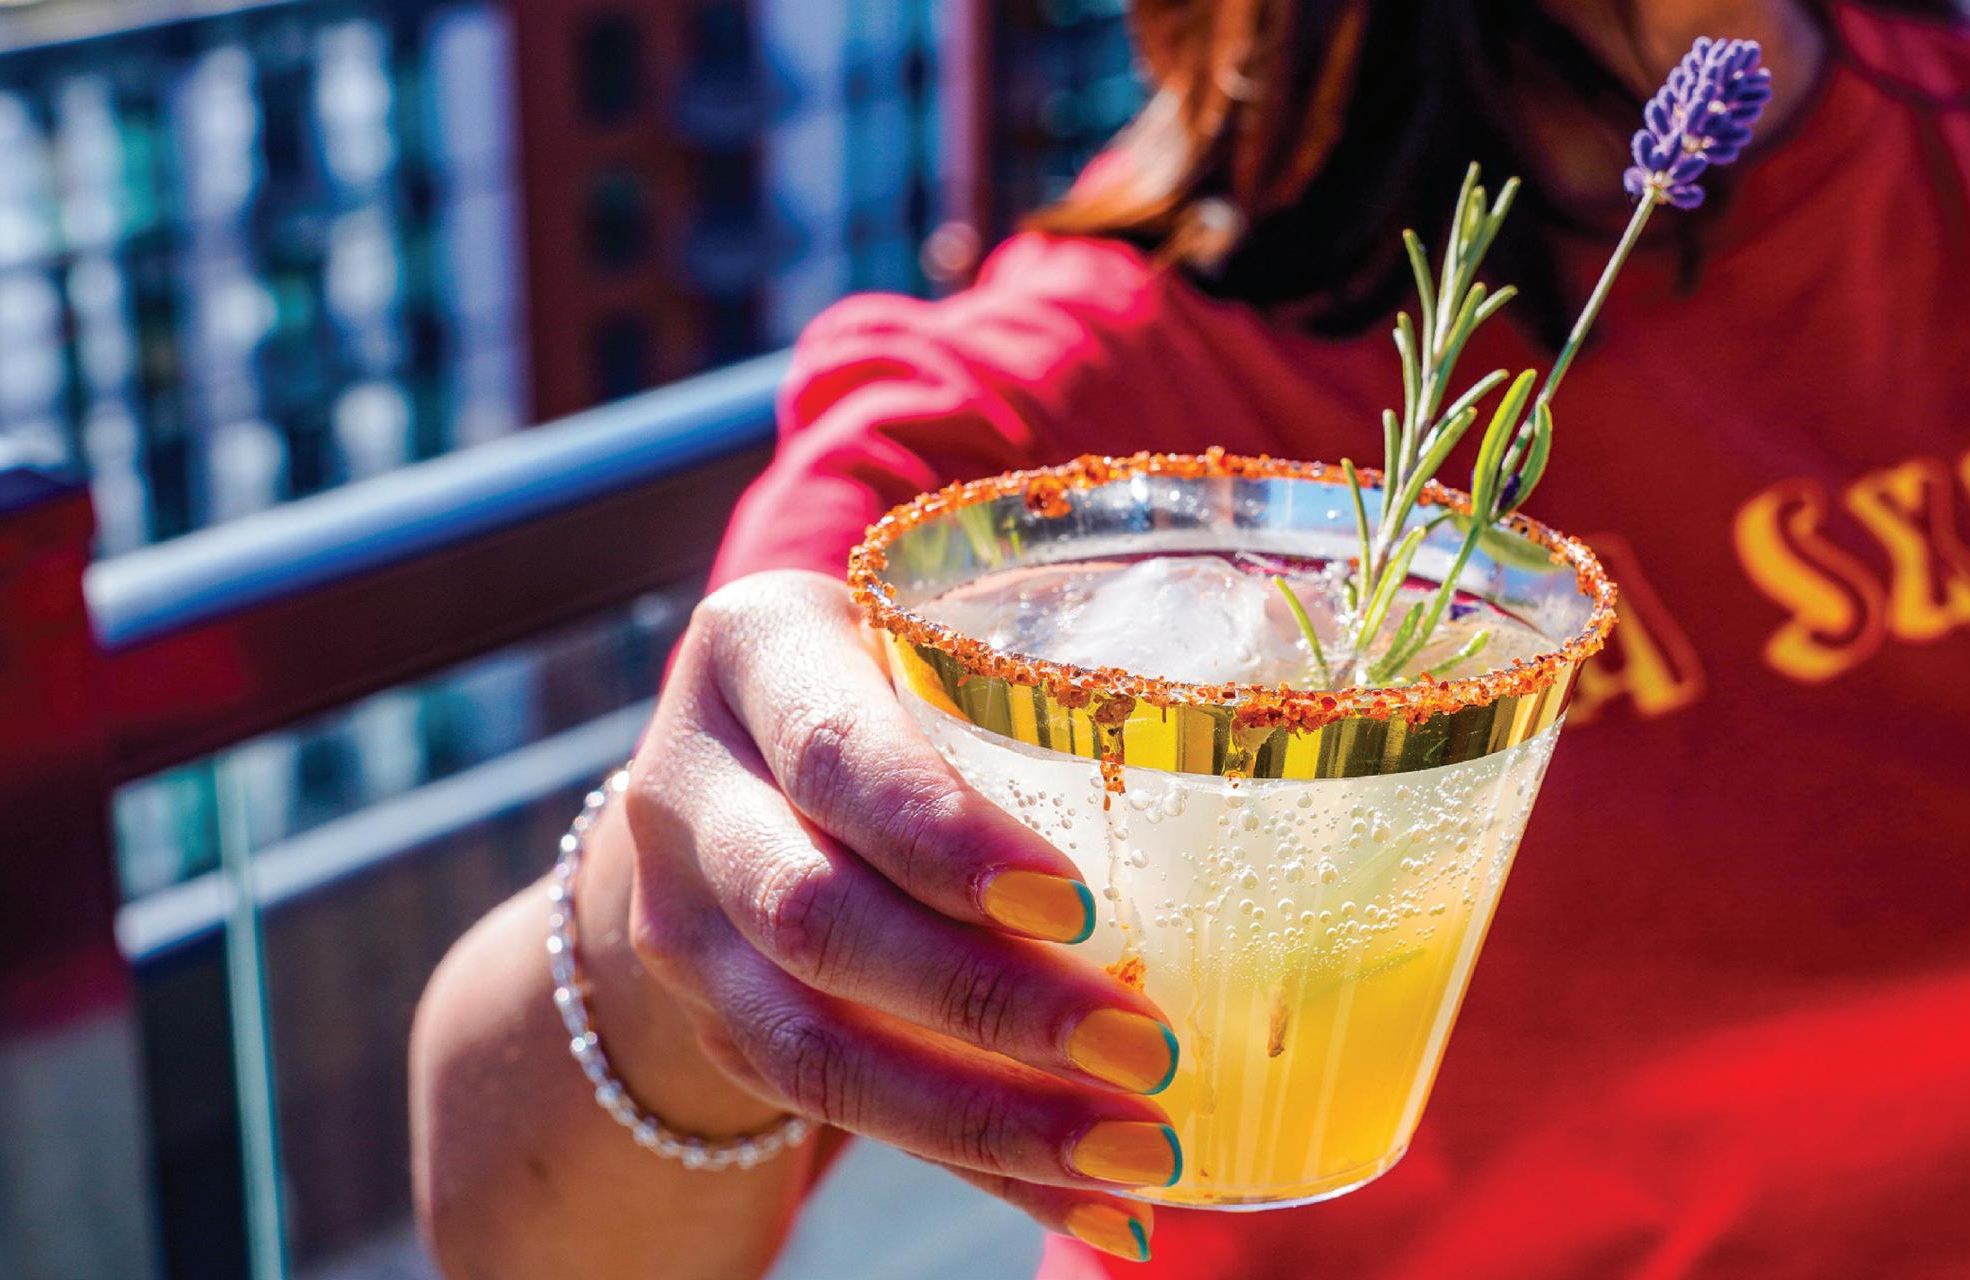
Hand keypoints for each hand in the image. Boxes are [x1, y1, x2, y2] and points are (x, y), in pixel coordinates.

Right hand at [621, 570, 1176, 1261]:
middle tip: (1145, 1051)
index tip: (1077, 905)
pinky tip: (1096, 1204)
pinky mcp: (718, 1030)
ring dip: (985, 1117)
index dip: (943, 836)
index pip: (835, 753)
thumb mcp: (928, 640)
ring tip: (1136, 1150)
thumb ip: (1037, 688)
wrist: (728, 769)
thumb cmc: (888, 677)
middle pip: (813, 915)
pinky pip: (841, 1120)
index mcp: (754, 652)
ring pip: (810, 1049)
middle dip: (987, 999)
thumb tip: (1286, 779)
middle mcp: (687, 791)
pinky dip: (979, 1169)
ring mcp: (683, 924)